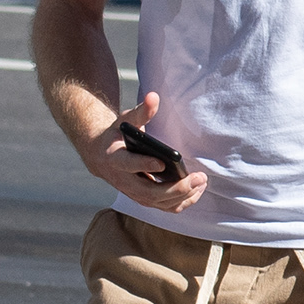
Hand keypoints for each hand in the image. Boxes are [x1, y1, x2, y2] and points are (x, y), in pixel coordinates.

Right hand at [82, 90, 204, 212]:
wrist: (102, 156)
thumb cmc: (118, 135)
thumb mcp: (126, 121)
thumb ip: (142, 111)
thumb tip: (154, 96)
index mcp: (114, 159)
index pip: (128, 164)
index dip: (144, 165)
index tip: (162, 162)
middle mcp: (123, 181)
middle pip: (149, 192)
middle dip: (175, 188)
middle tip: (198, 178)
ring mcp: (133, 193)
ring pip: (159, 202)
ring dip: (183, 196)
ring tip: (201, 182)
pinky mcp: (144, 199)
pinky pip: (164, 207)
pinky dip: (183, 201)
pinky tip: (197, 189)